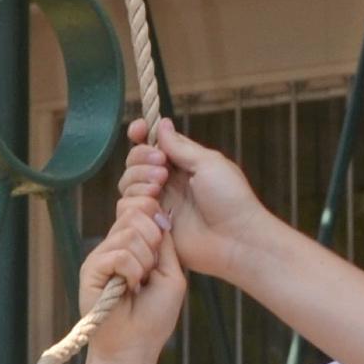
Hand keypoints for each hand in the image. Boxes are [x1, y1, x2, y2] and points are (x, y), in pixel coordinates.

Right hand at [75, 189, 184, 363]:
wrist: (136, 345)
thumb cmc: (155, 314)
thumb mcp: (170, 273)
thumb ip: (164, 243)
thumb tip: (159, 213)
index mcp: (134, 243)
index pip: (141, 207)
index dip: (154, 211)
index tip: (164, 231)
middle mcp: (115, 245)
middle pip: (135, 213)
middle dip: (154, 239)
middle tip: (152, 268)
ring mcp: (101, 255)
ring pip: (128, 232)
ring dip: (145, 260)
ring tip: (140, 283)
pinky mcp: (91, 269)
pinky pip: (118, 254)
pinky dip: (133, 271)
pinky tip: (130, 288)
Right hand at [124, 119, 264, 284]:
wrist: (236, 241)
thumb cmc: (230, 199)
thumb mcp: (208, 164)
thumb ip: (180, 147)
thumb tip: (162, 123)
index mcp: (184, 163)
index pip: (154, 143)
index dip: (141, 134)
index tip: (138, 129)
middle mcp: (168, 182)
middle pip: (135, 161)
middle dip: (141, 157)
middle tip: (161, 167)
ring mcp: (159, 204)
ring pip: (128, 183)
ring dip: (138, 179)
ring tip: (158, 186)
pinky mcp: (152, 225)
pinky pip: (128, 209)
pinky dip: (135, 201)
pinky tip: (154, 205)